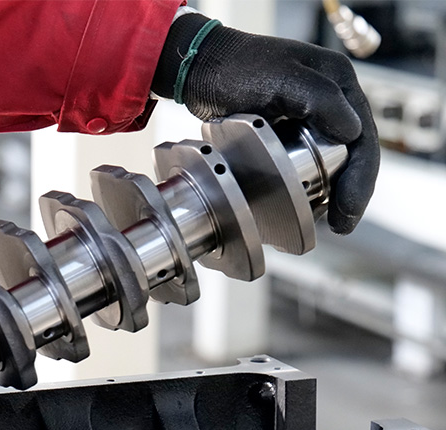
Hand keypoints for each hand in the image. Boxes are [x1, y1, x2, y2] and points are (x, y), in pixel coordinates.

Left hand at [153, 13, 379, 233]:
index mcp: (338, 83)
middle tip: (341, 226)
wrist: (201, 69)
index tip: (348, 210)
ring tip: (325, 222)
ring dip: (331, 193)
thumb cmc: (236, 68)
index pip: (364, 136)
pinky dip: (310, 185)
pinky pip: (309, 163)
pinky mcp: (289, 133)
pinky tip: (304, 206)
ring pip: (333, 161)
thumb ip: (320, 100)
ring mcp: (310, 118)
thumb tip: (354, 134)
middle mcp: (331, 101)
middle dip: (349, 192)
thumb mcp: (281, 78)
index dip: (361, 178)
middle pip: (353, 154)